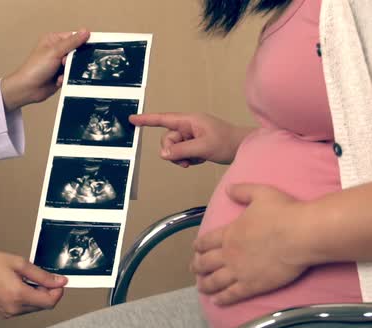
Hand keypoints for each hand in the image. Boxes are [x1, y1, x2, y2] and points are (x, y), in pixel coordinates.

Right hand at [0, 251, 66, 317]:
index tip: (58, 281)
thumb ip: (42, 275)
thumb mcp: (20, 263)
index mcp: (19, 296)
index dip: (58, 292)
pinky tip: (19, 285)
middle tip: (41, 276)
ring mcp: (8, 312)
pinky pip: (22, 308)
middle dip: (47, 292)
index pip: (50, 302)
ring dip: (37, 295)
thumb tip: (60, 281)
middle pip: (42, 306)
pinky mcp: (3, 312)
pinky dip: (27, 298)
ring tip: (26, 278)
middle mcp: (14, 309)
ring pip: (33, 308)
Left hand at [1, 30, 89, 110]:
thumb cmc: (36, 68)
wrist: (27, 89)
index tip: (90, 47)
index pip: (74, 37)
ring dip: (70, 70)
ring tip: (62, 73)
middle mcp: (57, 50)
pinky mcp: (60, 75)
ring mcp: (59, 64)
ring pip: (75, 65)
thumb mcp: (55, 51)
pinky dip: (66, 78)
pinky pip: (71, 75)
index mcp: (54, 40)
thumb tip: (86, 31)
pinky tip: (58, 80)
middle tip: (66, 63)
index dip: (82, 42)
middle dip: (75, 59)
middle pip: (76, 52)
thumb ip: (72, 42)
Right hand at [129, 112, 252, 166]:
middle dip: (173, 152)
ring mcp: (191, 136)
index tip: (132, 119)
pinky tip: (199, 160)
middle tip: (185, 160)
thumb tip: (163, 154)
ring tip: (194, 161)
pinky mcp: (195, 145)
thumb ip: (181, 150)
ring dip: (180, 157)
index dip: (147, 119)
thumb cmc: (227, 142)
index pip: (163, 119)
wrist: (243, 148)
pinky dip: (187, 159)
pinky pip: (182, 153)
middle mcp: (188, 126)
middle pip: (167, 139)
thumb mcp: (203, 147)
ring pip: (174, 149)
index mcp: (189, 120)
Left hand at [191, 184, 308, 304]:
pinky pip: (232, 294)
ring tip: (201, 288)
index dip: (199, 246)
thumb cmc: (283, 212)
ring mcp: (239, 271)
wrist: (301, 234)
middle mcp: (229, 253)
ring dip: (206, 284)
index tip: (195, 249)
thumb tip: (228, 188)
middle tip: (193, 269)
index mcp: (229, 232)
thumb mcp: (260, 193)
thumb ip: (242, 191)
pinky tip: (216, 301)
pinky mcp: (253, 285)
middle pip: (206, 262)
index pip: (207, 241)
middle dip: (197, 266)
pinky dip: (222, 298)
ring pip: (215, 281)